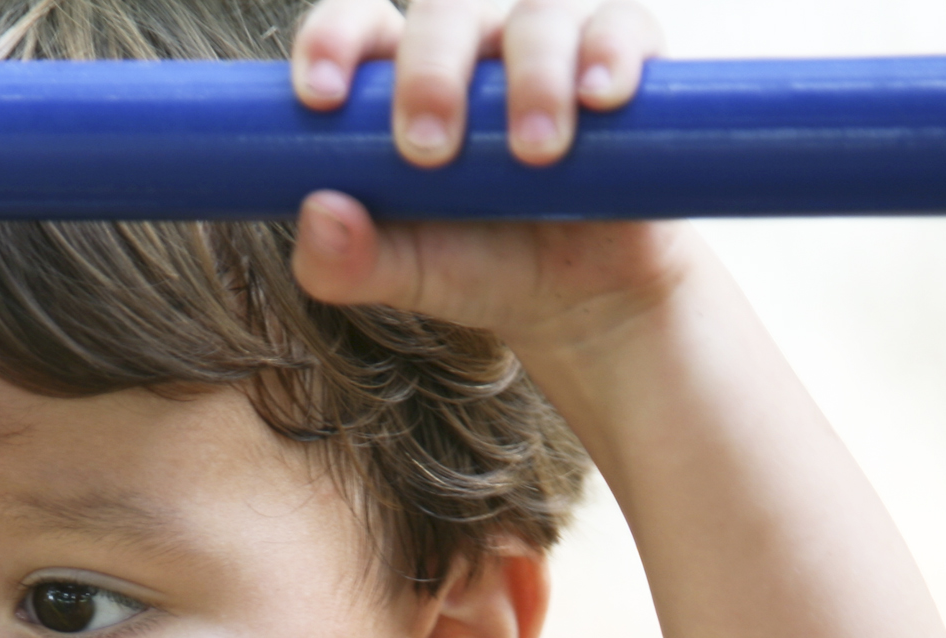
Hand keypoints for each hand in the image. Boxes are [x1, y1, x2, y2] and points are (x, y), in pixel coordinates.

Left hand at [287, 0, 689, 356]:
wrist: (585, 301)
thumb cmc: (482, 266)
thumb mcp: (407, 274)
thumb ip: (345, 262)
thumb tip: (320, 213)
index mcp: (407, 75)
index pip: (362, 24)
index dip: (334, 39)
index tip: (320, 98)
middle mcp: (478, 43)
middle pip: (446, 8)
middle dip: (430, 72)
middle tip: (428, 151)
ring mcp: (554, 43)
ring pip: (538, 15)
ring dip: (532, 77)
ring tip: (534, 151)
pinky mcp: (626, 60)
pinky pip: (622, 27)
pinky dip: (611, 54)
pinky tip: (600, 96)